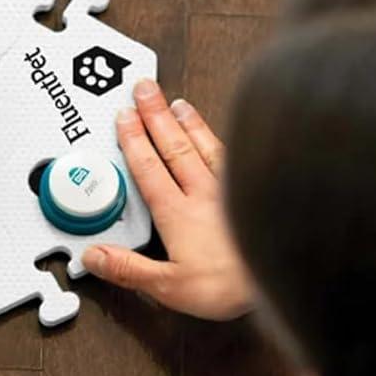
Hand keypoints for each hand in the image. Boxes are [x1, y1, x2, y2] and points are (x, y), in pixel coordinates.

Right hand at [83, 79, 253, 320]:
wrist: (280, 271)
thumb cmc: (229, 285)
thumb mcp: (168, 287)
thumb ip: (129, 269)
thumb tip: (95, 256)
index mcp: (177, 214)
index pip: (149, 170)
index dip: (134, 142)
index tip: (124, 118)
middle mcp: (202, 193)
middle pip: (174, 146)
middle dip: (156, 116)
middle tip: (144, 89)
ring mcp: (230, 188)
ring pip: (204, 145)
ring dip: (188, 122)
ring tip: (177, 103)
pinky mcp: (254, 190)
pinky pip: (232, 156)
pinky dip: (222, 139)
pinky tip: (221, 134)